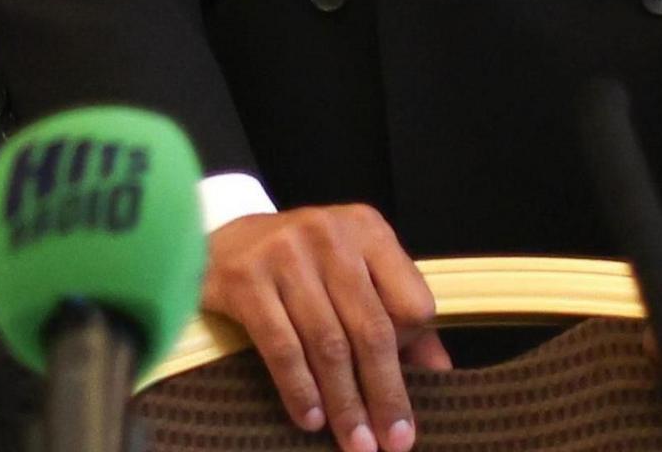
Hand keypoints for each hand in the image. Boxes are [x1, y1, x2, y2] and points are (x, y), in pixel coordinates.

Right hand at [202, 206, 451, 451]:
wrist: (221, 242)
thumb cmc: (300, 266)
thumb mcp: (353, 275)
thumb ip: (397, 317)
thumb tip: (441, 375)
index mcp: (368, 231)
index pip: (412, 301)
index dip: (411, 351)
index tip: (404, 391)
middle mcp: (330, 234)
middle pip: (371, 328)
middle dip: (385, 394)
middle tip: (394, 444)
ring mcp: (285, 253)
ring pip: (328, 343)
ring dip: (345, 402)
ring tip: (355, 442)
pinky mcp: (246, 278)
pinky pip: (282, 346)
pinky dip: (300, 389)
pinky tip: (311, 419)